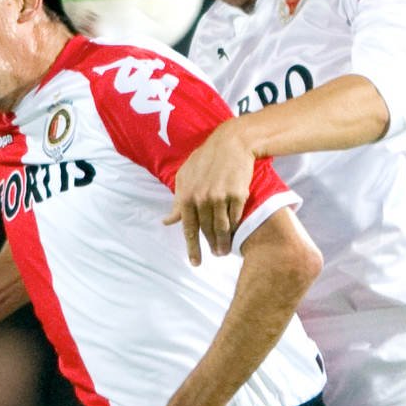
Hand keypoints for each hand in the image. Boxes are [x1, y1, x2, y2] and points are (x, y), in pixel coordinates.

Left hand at [166, 118, 255, 265]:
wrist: (232, 143)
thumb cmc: (206, 159)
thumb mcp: (185, 176)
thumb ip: (177, 200)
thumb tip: (167, 221)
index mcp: (187, 196)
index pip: (188, 228)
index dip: (192, 247)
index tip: (195, 262)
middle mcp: (202, 199)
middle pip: (206, 231)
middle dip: (211, 246)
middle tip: (216, 255)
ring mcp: (220, 197)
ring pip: (222, 228)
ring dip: (224, 242)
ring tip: (225, 250)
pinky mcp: (238, 195)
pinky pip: (236, 217)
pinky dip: (235, 227)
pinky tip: (235, 233)